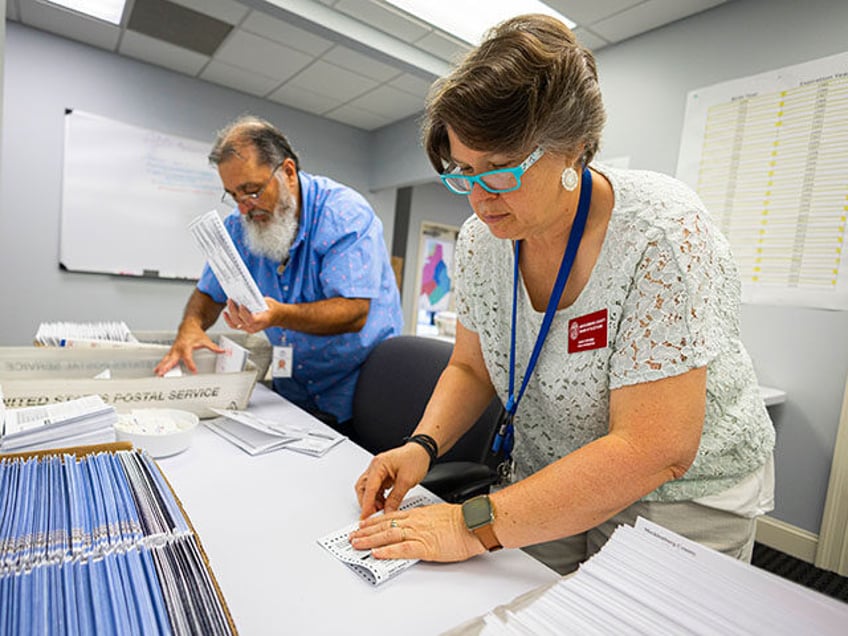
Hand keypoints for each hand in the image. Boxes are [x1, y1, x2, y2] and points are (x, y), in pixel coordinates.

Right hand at [154, 324, 223, 374]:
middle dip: (167, 366)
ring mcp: (174, 350)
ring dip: (161, 366)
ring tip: (157, 374)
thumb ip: (213, 347)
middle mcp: (178, 348)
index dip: (191, 364)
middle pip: (172, 359)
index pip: (188, 357)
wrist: (188, 325)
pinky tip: (157, 371)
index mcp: (186, 346)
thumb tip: (222, 351)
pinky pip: (166, 359)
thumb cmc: (195, 333)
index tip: (193, 371)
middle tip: (163, 373)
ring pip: (166, 359)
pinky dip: (161, 364)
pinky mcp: (172, 351)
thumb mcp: (205, 340)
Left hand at [222, 298, 276, 333]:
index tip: (241, 304)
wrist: (276, 316)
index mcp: (263, 320)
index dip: (244, 313)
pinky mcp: (245, 327)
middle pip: (240, 321)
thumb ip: (257, 300)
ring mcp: (249, 329)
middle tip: (231, 300)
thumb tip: (244, 296)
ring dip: (230, 312)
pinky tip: (225, 313)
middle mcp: (255, 327)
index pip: (251, 320)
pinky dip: (228, 320)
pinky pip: (234, 326)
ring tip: (229, 303)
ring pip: (236, 323)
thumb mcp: (268, 302)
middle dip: (233, 310)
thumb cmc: (272, 308)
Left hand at [348, 503, 485, 561]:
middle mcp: (415, 522)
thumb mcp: (438, 514)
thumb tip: (419, 522)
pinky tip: (377, 554)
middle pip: (384, 525)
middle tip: (353, 537)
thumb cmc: (462, 520)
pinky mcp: (425, 547)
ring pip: (388, 536)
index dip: (374, 521)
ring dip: (370, 540)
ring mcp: (418, 534)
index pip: (390, 517)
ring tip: (357, 544)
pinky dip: (388, 551)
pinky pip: (402, 549)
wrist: (474, 523)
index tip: (363, 525)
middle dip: (366, 532)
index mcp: (418, 514)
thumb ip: (426, 518)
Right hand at [355, 444, 430, 518]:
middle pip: (363, 488)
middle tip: (373, 515)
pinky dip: (378, 498)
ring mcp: (378, 471)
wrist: (423, 451)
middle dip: (366, 503)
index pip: (369, 488)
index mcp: (379, 464)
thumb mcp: (407, 481)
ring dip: (372, 501)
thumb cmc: (416, 458)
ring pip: (368, 489)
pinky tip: (384, 504)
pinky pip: (375, 489)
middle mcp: (376, 467)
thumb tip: (387, 511)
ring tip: (381, 510)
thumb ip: (395, 498)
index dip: (367, 505)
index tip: (365, 517)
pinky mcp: (383, 475)